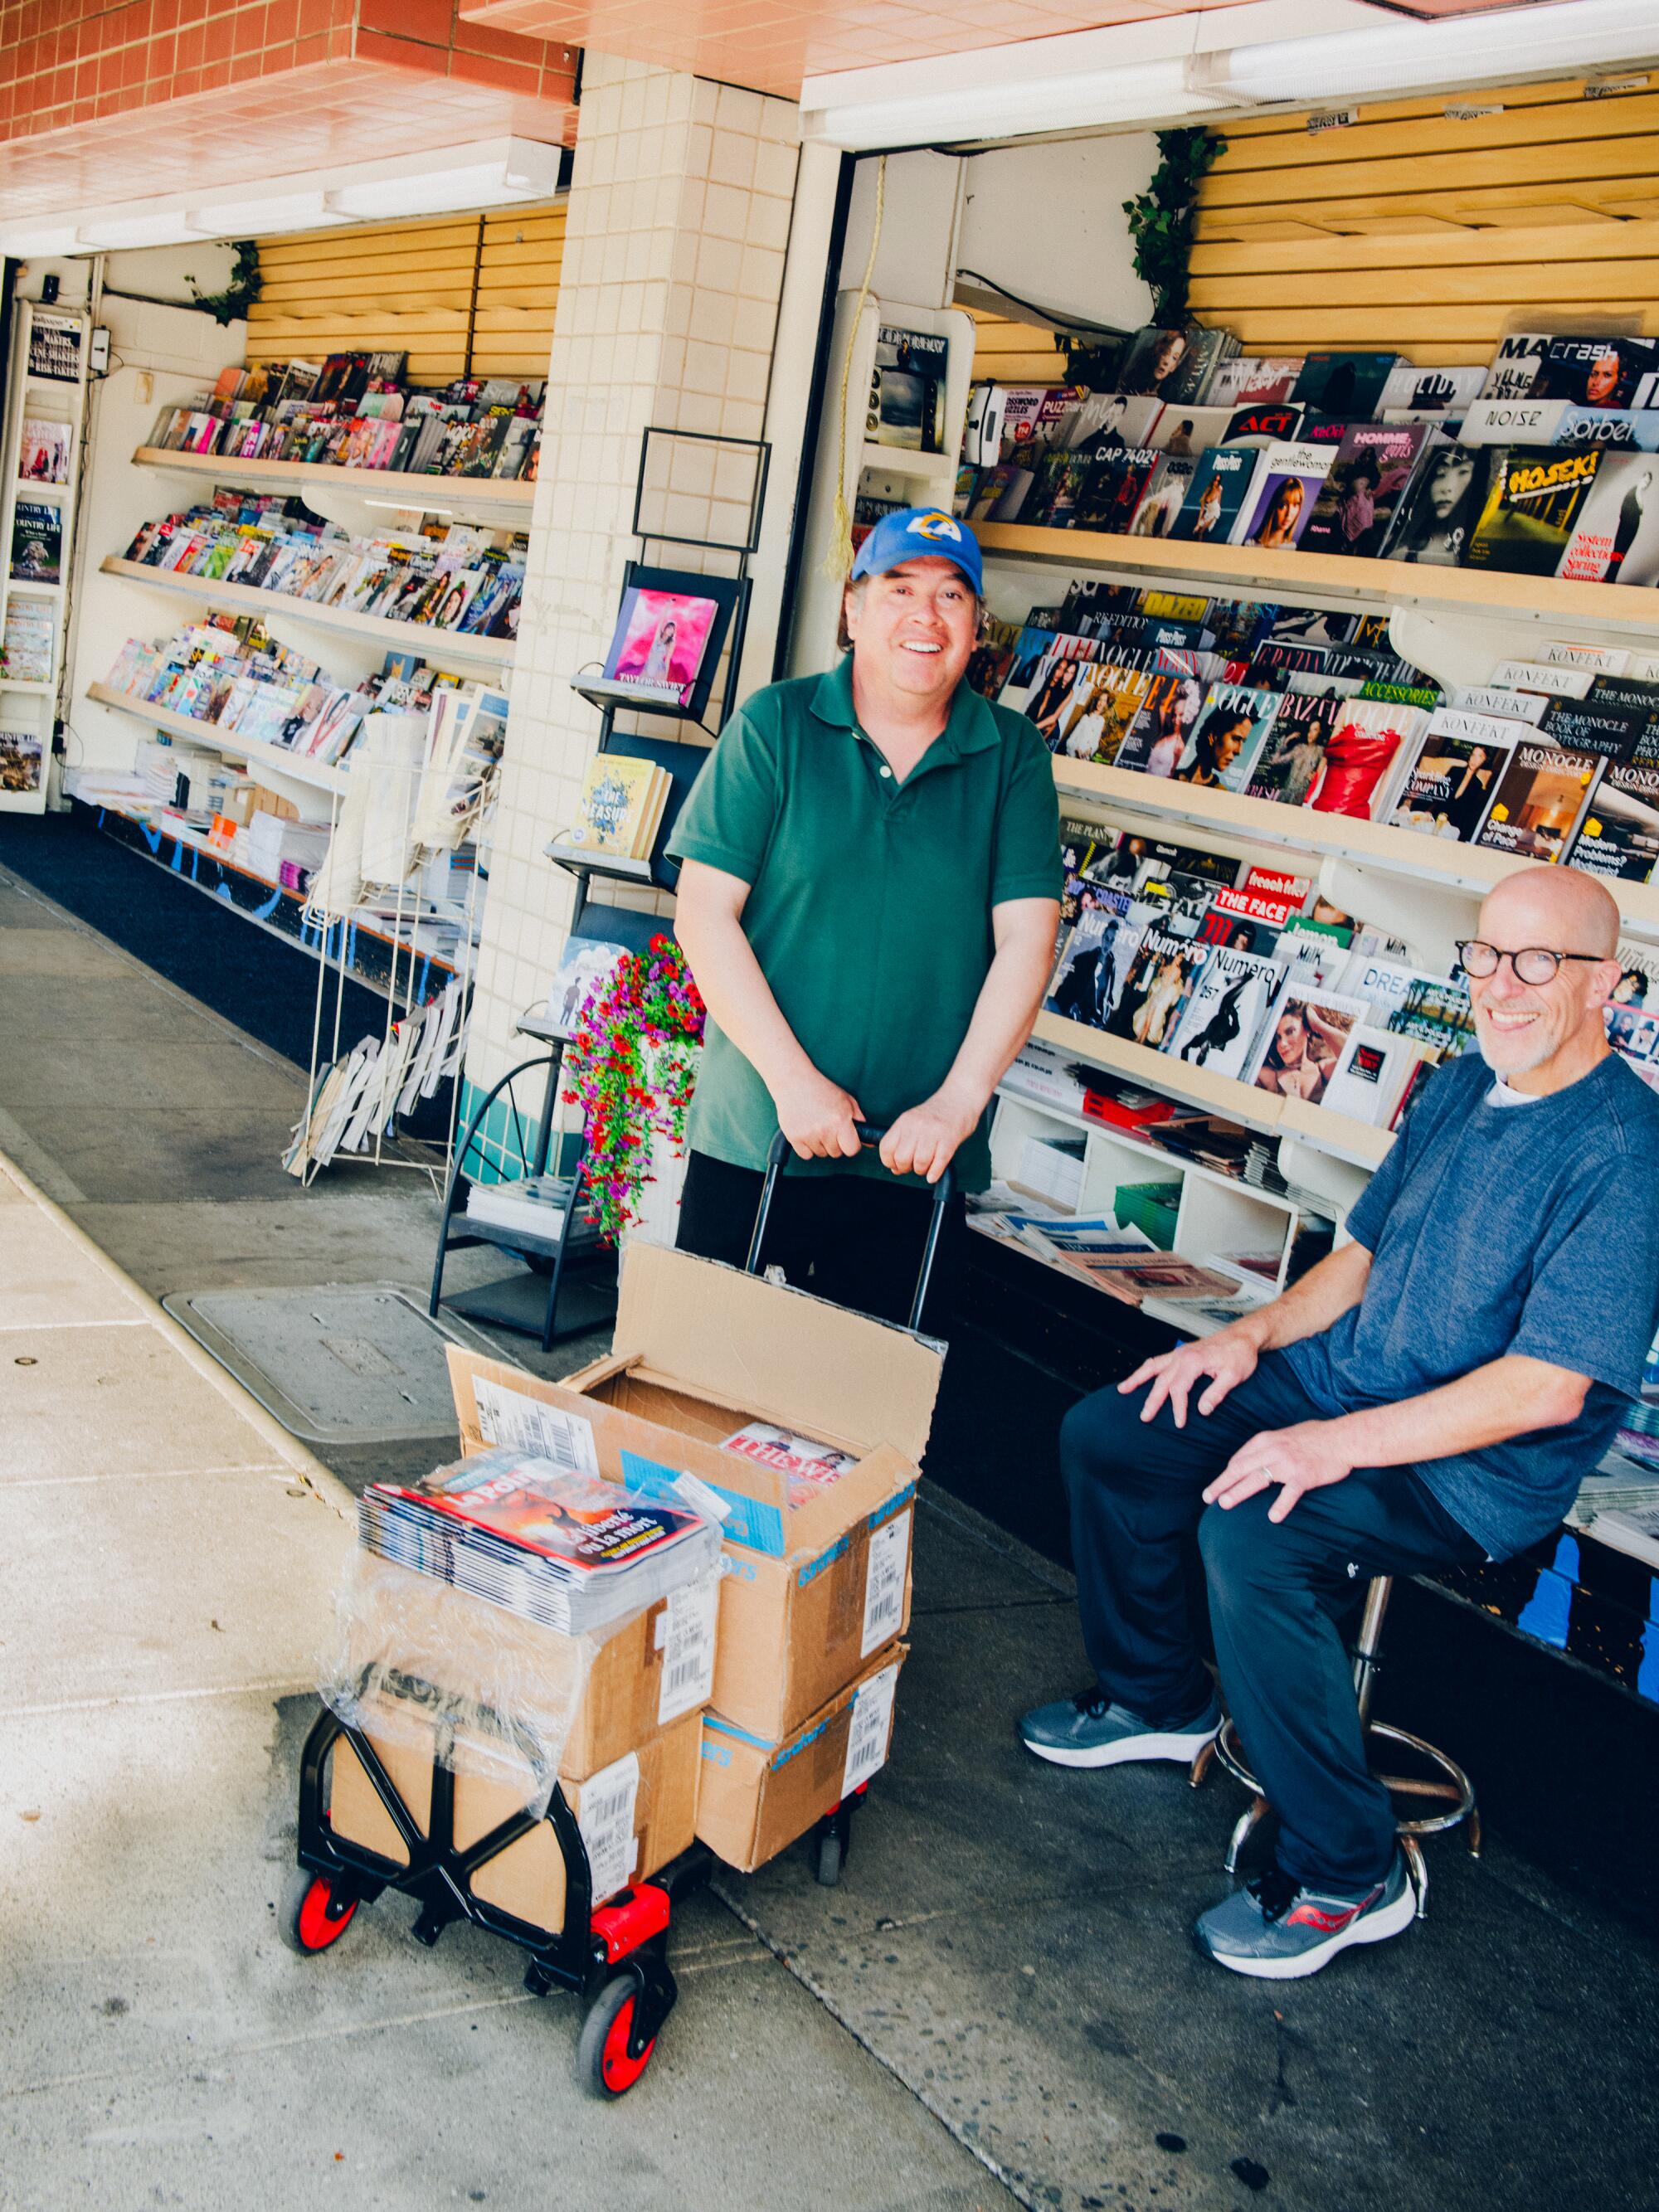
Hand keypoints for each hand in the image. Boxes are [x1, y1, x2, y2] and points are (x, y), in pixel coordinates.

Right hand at [774, 1067, 862, 1162]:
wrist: (794, 1081)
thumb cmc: (821, 1089)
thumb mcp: (846, 1100)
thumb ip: (860, 1120)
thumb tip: (870, 1142)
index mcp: (841, 1120)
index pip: (852, 1150)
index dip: (851, 1145)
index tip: (846, 1138)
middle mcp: (825, 1129)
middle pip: (836, 1153)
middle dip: (835, 1143)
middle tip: (828, 1127)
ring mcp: (809, 1135)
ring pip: (821, 1154)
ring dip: (820, 1145)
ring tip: (816, 1126)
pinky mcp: (794, 1137)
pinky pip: (806, 1155)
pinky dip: (807, 1147)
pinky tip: (806, 1132)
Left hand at [880, 1089, 979, 1184]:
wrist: (960, 1098)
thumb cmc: (937, 1114)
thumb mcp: (913, 1121)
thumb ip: (902, 1142)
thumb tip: (895, 1169)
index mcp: (904, 1121)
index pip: (886, 1148)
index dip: (890, 1162)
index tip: (896, 1165)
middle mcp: (916, 1125)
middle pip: (902, 1158)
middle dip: (906, 1168)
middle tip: (913, 1166)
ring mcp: (933, 1132)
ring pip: (920, 1163)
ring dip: (922, 1171)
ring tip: (926, 1166)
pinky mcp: (950, 1139)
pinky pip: (939, 1163)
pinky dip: (934, 1174)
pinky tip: (933, 1175)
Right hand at [1118, 1320, 1261, 1428]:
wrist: (1242, 1336)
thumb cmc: (1240, 1354)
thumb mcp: (1234, 1375)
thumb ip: (1217, 1393)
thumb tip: (1203, 1410)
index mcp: (1193, 1360)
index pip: (1179, 1388)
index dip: (1178, 1407)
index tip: (1179, 1423)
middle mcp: (1182, 1355)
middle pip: (1161, 1380)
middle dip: (1152, 1400)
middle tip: (1144, 1417)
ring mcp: (1179, 1353)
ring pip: (1152, 1367)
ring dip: (1137, 1379)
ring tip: (1122, 1390)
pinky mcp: (1180, 1353)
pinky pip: (1157, 1361)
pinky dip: (1145, 1370)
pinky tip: (1138, 1378)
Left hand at [1203, 1420, 1354, 1522]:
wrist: (1343, 1437)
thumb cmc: (1316, 1436)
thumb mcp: (1286, 1434)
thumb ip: (1269, 1446)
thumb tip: (1254, 1458)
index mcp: (1266, 1440)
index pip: (1240, 1458)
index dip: (1227, 1473)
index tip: (1218, 1484)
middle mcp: (1273, 1451)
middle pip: (1240, 1469)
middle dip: (1222, 1483)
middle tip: (1207, 1497)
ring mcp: (1288, 1464)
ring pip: (1257, 1479)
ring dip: (1238, 1491)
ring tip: (1224, 1503)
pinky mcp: (1303, 1476)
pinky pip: (1289, 1493)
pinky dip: (1281, 1506)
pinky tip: (1273, 1517)